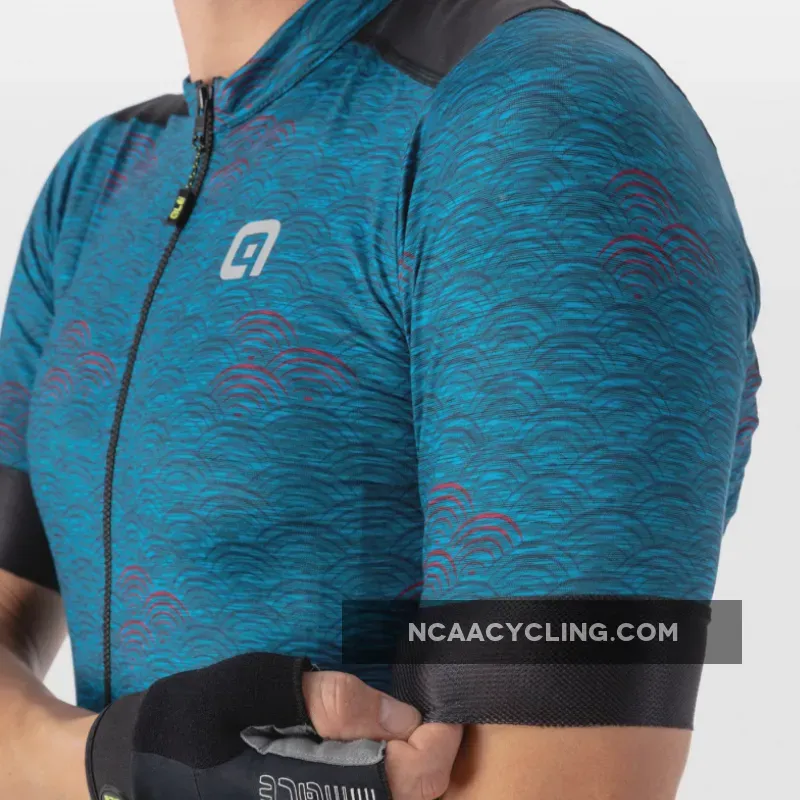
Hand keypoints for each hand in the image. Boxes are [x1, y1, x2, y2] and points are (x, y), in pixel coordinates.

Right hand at [86, 652, 462, 799]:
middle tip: (428, 711)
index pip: (415, 777)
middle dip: (430, 757)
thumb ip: (340, 703)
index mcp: (323, 791)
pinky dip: (378, 779)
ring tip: (403, 726)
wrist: (134, 766)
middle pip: (410, 798)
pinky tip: (369, 747)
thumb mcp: (266, 687)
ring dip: (408, 770)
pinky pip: (358, 799)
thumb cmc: (199, 716)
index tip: (444, 703)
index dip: (441, 738)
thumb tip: (406, 717)